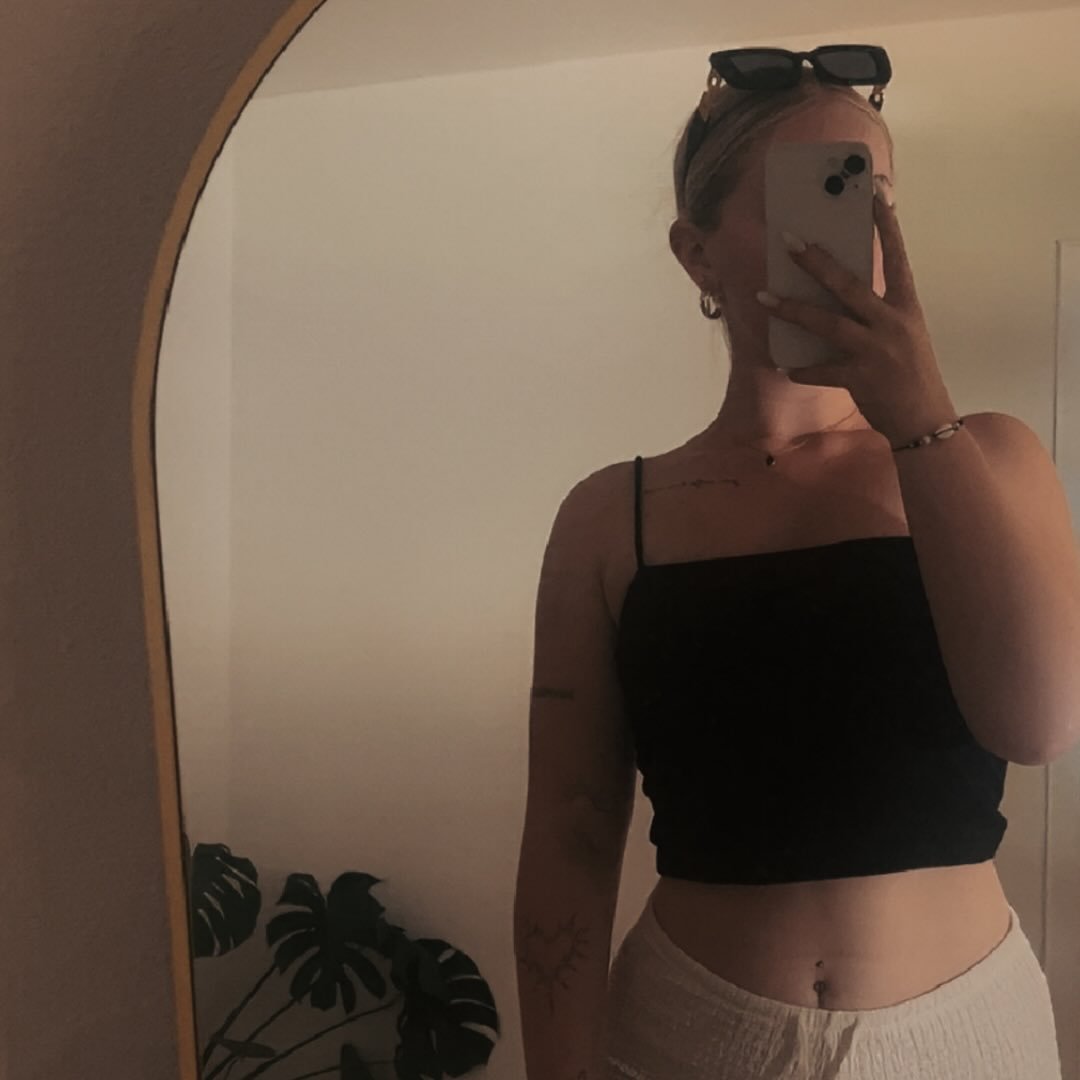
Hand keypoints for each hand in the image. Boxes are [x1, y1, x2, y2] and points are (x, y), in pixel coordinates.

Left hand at [758, 182, 957, 446]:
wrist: (924, 422)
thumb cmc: (910, 373)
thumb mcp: (904, 334)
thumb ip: (877, 310)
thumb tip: (838, 287)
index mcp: (907, 308)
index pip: (898, 257)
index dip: (886, 225)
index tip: (874, 192)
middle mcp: (892, 324)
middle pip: (849, 285)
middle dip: (817, 261)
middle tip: (789, 240)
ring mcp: (876, 352)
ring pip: (827, 324)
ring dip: (792, 310)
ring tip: (763, 297)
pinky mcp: (860, 379)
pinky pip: (820, 371)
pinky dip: (800, 368)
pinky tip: (783, 365)